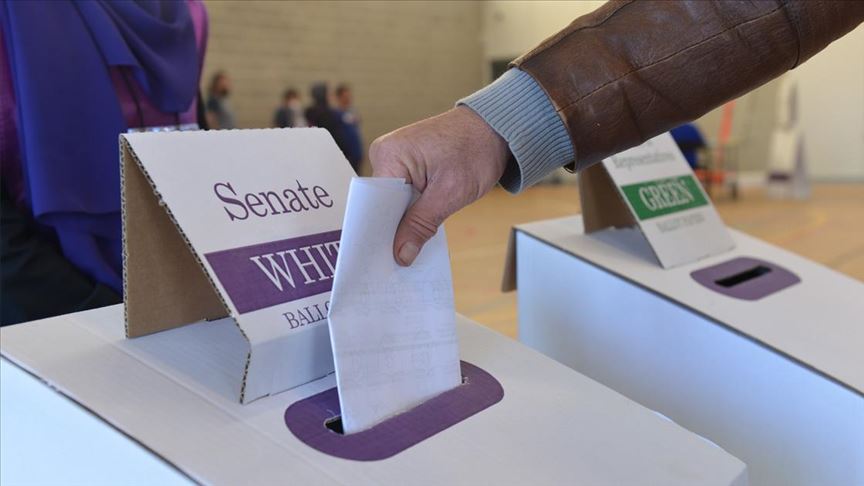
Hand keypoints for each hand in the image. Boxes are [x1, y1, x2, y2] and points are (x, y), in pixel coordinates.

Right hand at [370, 106, 509, 265]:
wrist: (496, 129)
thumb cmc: (476, 151)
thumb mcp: (449, 193)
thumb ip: (421, 224)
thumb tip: (401, 254)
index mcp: (388, 155)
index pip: (374, 203)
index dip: (380, 231)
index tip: (385, 258)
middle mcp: (386, 154)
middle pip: (381, 204)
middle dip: (393, 231)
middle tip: (400, 261)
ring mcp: (396, 159)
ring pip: (393, 202)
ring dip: (405, 223)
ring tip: (409, 251)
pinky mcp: (408, 165)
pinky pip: (404, 195)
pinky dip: (413, 212)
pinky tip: (419, 230)